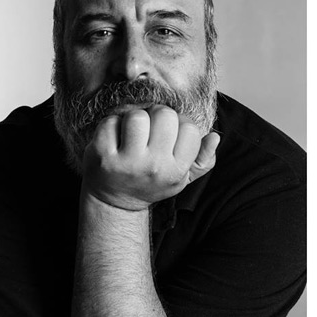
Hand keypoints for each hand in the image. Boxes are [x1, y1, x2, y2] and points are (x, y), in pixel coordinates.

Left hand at [81, 105, 219, 210]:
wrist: (114, 201)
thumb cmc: (151, 182)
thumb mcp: (181, 177)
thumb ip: (203, 159)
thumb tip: (214, 137)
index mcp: (176, 170)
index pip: (190, 128)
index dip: (180, 124)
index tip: (169, 134)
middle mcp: (154, 167)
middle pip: (165, 115)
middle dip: (156, 115)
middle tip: (149, 129)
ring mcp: (127, 162)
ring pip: (137, 115)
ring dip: (133, 118)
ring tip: (132, 133)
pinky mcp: (102, 156)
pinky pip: (111, 122)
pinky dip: (111, 124)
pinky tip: (114, 139)